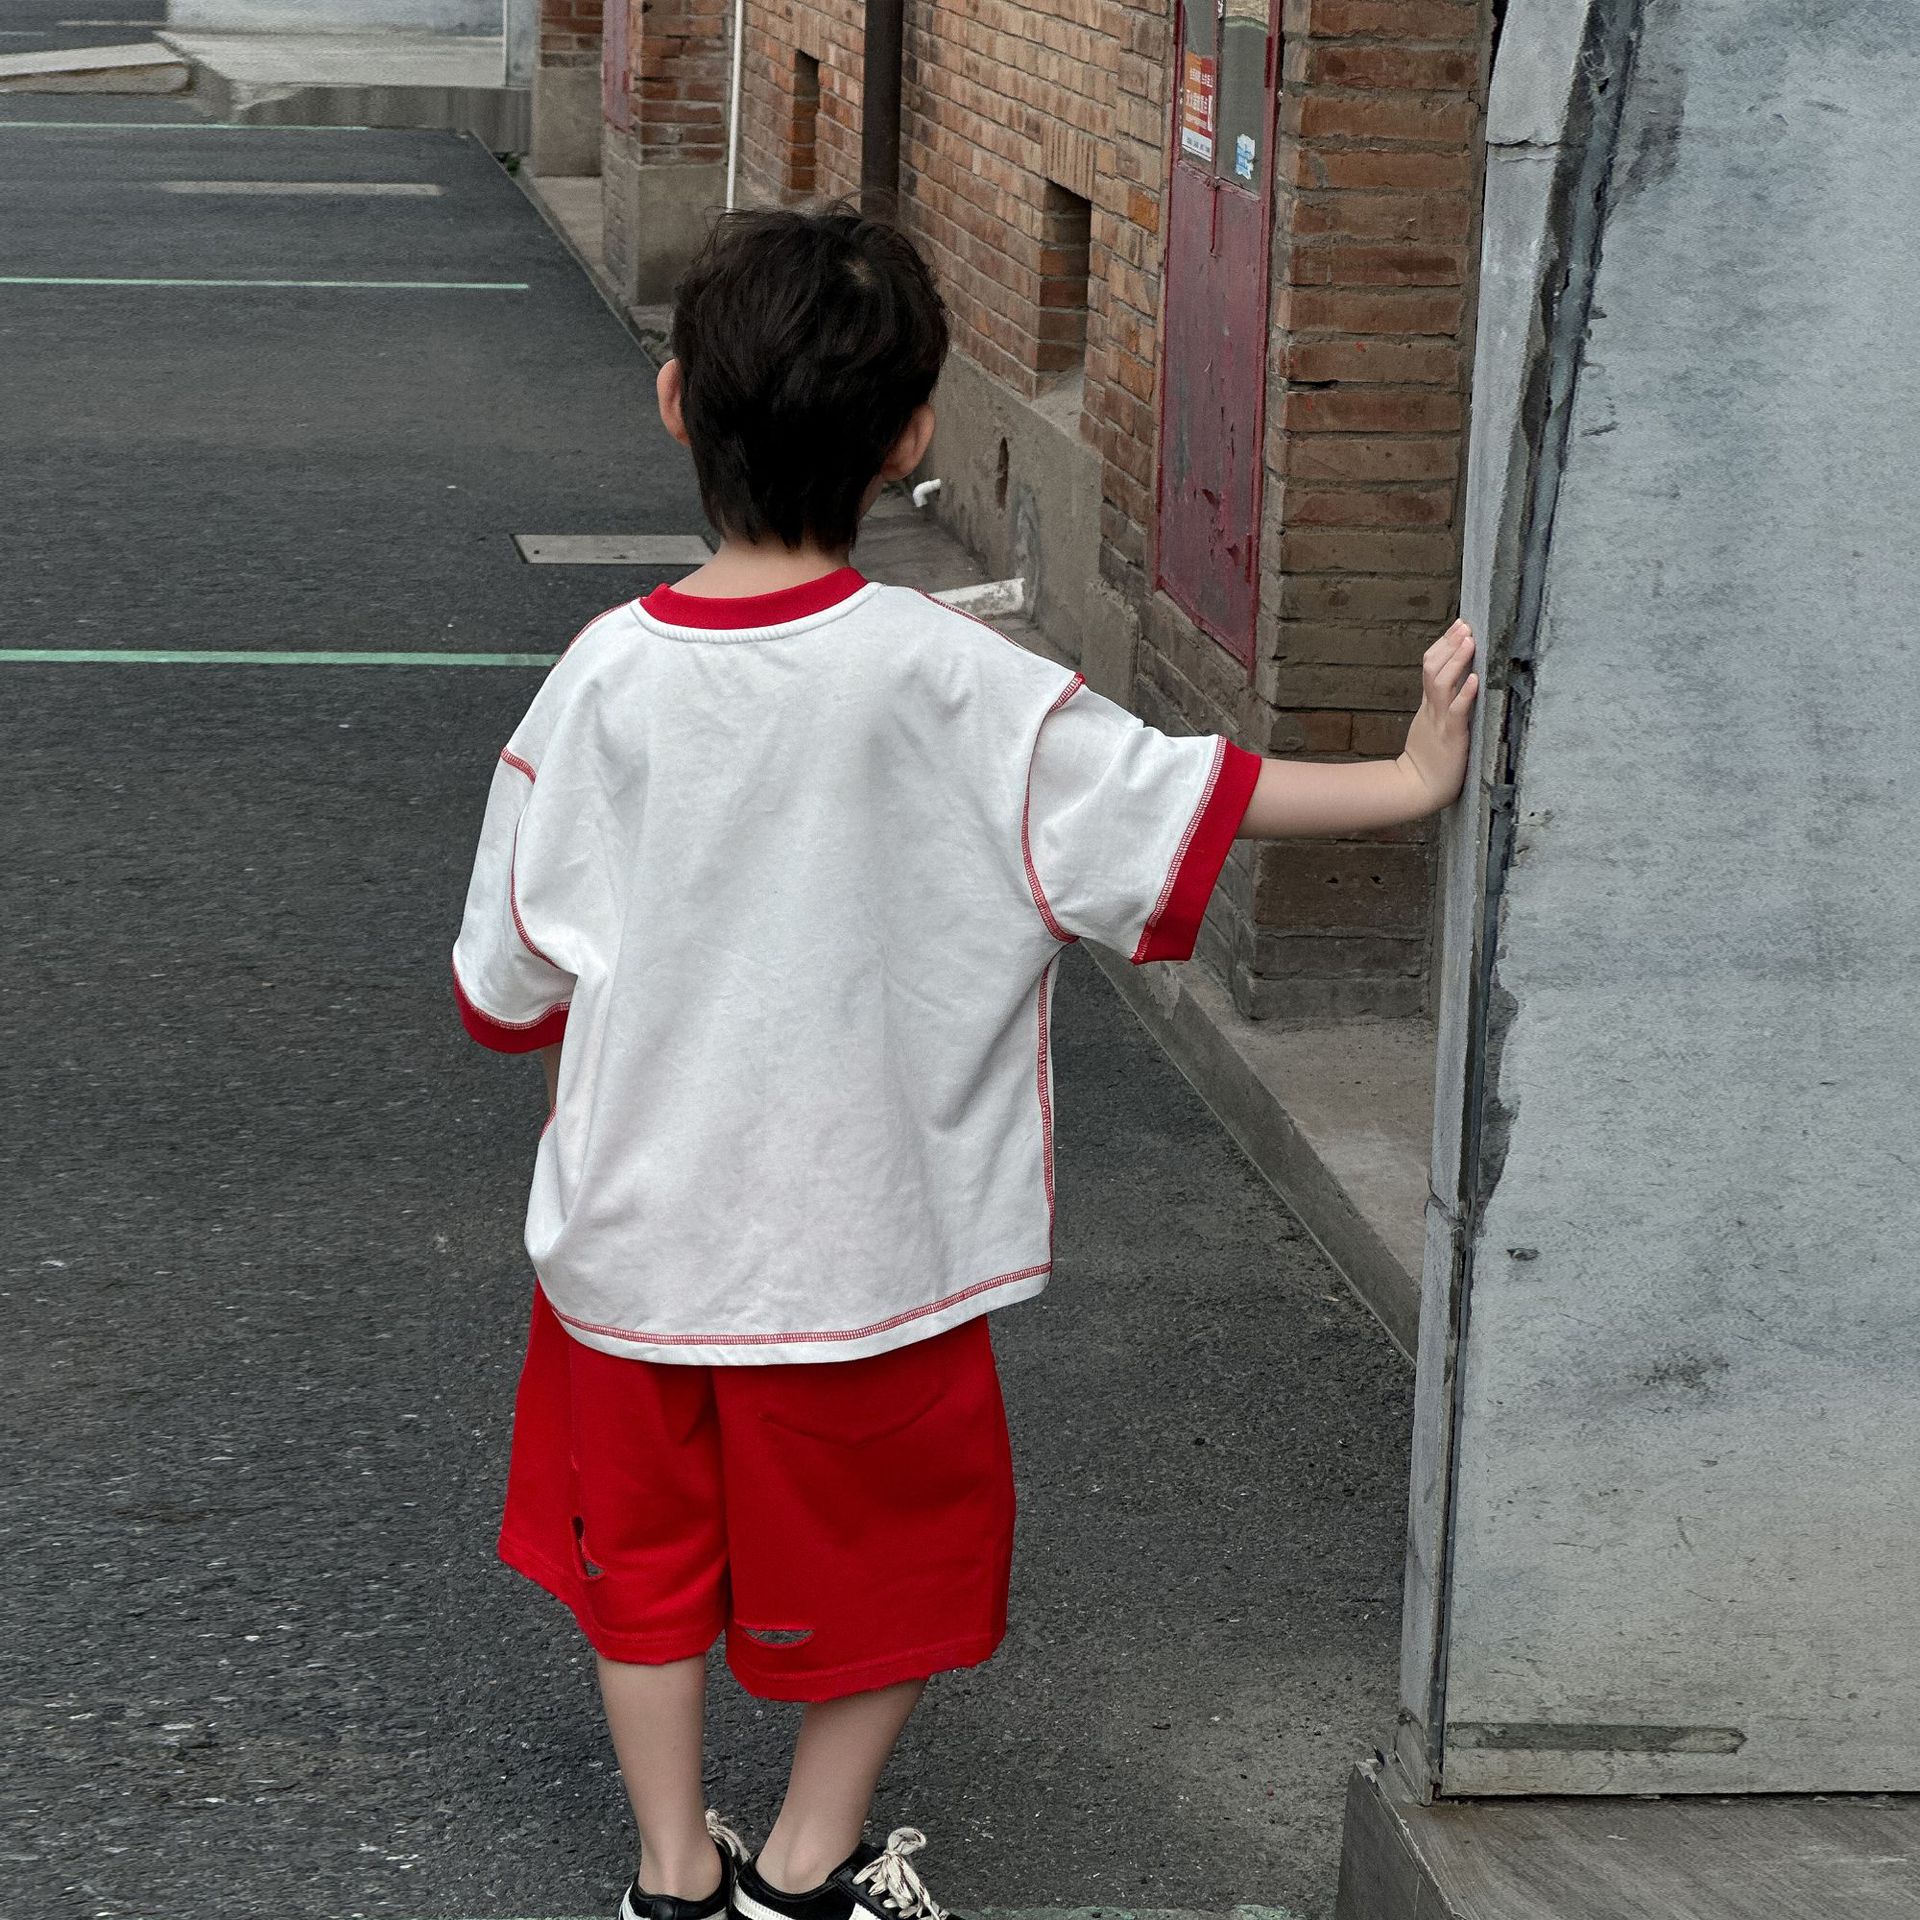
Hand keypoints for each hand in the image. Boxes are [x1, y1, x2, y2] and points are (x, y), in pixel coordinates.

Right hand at [1398, 618, 1478, 813]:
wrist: (1417, 789)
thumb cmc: (1429, 760)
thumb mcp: (1430, 725)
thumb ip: (1439, 705)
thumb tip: (1455, 684)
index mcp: (1429, 705)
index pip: (1431, 667)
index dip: (1444, 645)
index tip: (1458, 626)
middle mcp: (1433, 709)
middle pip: (1434, 668)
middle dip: (1450, 645)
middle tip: (1464, 625)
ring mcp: (1440, 722)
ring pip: (1442, 684)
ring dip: (1456, 661)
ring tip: (1469, 641)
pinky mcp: (1451, 737)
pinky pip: (1456, 712)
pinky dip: (1465, 694)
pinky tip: (1474, 679)